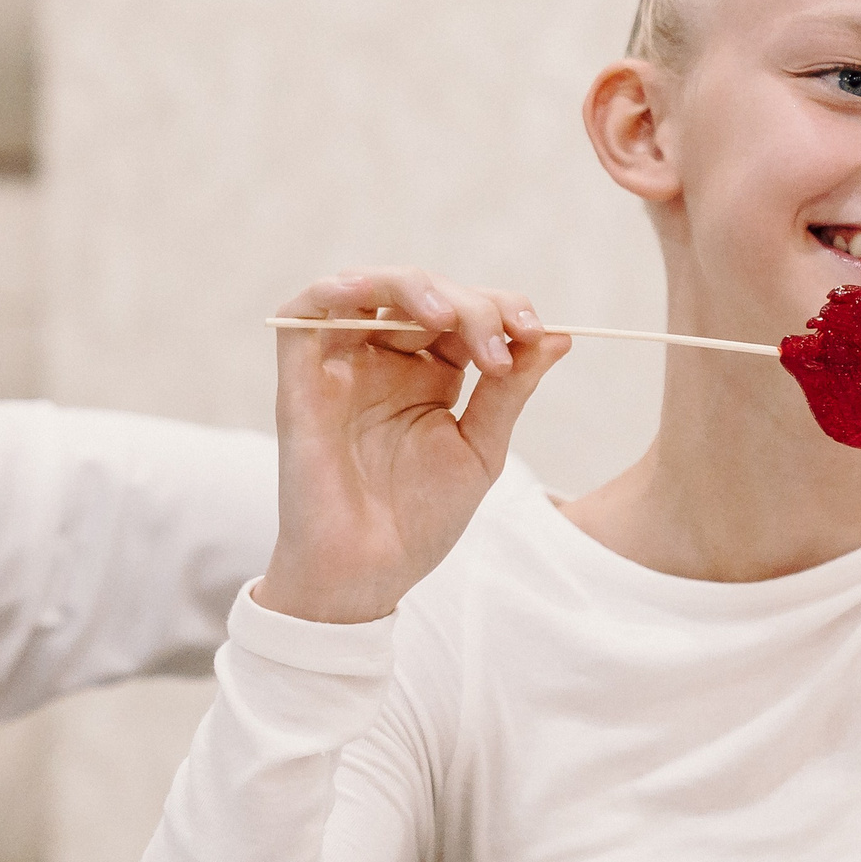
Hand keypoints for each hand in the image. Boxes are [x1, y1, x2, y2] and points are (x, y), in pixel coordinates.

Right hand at [258, 269, 569, 623]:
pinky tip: (366, 292)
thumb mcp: (480, 449)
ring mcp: (341, 366)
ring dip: (413, 287)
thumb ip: (511, 390)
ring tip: (448, 316)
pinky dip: (334, 290)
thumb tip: (560, 338)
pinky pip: (305, 313)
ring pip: (369, 289)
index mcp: (428, 375)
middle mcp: (384, 361)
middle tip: (500, 344)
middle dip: (470, 306)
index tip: (537, 333)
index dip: (501, 310)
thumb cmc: (419, 520)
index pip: (464, 313)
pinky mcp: (300, 377)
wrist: (368, 574)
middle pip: (425, 295)